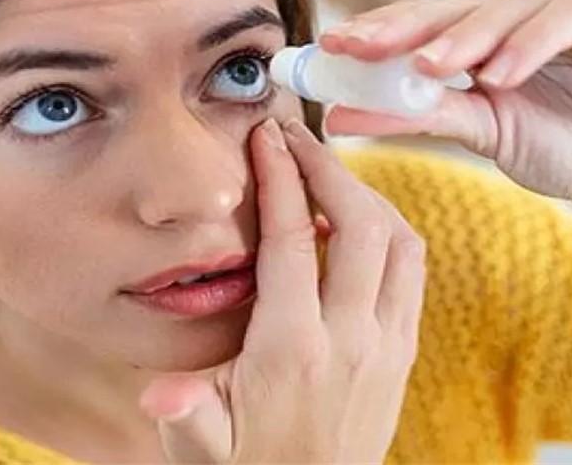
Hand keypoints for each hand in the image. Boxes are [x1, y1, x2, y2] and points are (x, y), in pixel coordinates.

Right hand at [139, 118, 424, 463]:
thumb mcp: (199, 450)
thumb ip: (184, 416)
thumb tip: (160, 397)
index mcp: (293, 350)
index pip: (293, 240)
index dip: (281, 178)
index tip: (266, 137)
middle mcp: (351, 339)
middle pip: (362, 224)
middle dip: (330, 168)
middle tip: (297, 138)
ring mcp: (387, 345)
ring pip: (401, 241)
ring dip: (368, 195)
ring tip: (327, 173)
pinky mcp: (403, 352)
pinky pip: (412, 271)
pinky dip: (389, 230)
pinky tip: (355, 222)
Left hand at [320, 0, 571, 214]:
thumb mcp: (488, 135)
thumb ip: (422, 117)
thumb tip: (339, 117)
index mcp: (492, 38)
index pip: (426, 22)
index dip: (378, 31)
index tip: (328, 50)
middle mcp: (529, 14)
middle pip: (458, 4)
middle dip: (405, 24)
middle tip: (359, 46)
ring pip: (512, 4)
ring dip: (467, 36)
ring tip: (428, 70)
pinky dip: (532, 42)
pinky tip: (500, 75)